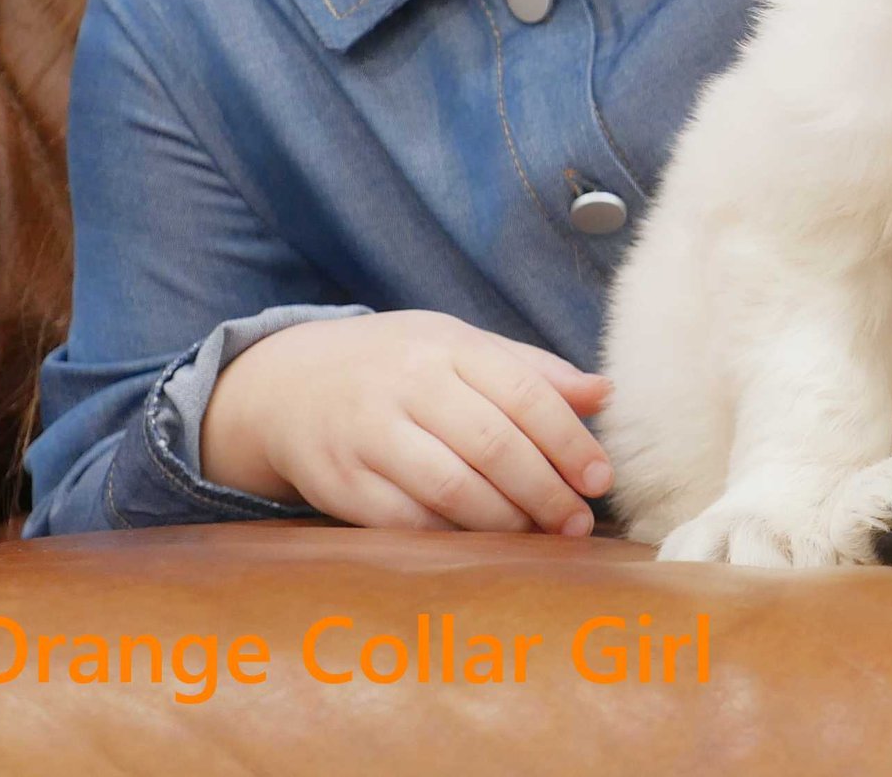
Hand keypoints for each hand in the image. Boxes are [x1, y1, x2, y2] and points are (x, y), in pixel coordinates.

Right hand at [200, 310, 615, 535]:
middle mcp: (407, 385)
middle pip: (493, 445)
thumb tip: (605, 394)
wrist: (286, 385)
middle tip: (577, 523)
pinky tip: (482, 545)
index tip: (600, 479)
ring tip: (539, 537)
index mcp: (448, 345)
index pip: (524, 393)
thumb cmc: (399, 367)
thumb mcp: (461, 347)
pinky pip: (406, 521)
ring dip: (505, 521)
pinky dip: (452, 537)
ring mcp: (368, 434)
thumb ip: (533, 371)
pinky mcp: (339, 482)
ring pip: (451, 487)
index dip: (569, 441)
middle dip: (545, 491)